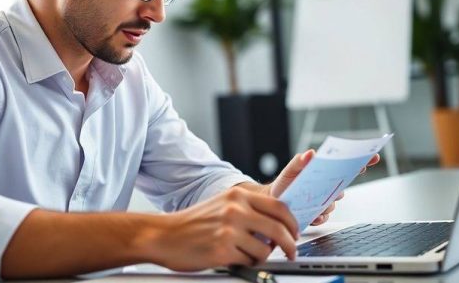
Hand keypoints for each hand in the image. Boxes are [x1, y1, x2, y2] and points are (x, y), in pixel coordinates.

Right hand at [152, 187, 298, 270]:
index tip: (294, 232)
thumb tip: (278, 223)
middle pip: (279, 228)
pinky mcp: (222, 250)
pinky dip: (247, 263)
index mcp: (238, 196)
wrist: (164, 235)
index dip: (292, 223)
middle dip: (290, 244)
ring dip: (263, 256)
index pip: (279, 207)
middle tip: (291, 252)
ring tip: (249, 255)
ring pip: (265, 249)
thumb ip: (248, 209)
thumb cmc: (193, 223)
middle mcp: (235, 209)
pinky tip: (235, 258)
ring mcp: (229, 230)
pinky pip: (249, 262)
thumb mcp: (222, 205)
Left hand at [268, 150, 381, 225]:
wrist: (274, 200)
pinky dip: (319, 216)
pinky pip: (325, 217)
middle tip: (333, 191)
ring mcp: (325, 201)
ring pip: (333, 204)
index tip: (373, 156)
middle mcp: (328, 187)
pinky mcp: (319, 215)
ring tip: (313, 203)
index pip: (347, 167)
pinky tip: (312, 214)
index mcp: (324, 173)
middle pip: (342, 187)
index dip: (362, 161)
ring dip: (326, 204)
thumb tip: (311, 153)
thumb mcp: (290, 170)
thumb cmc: (285, 182)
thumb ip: (299, 161)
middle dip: (339, 189)